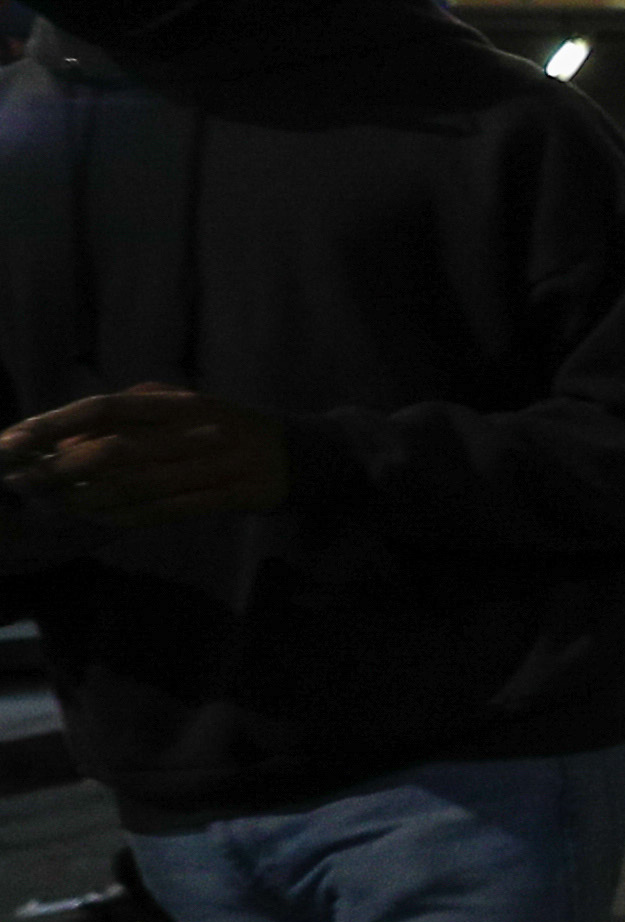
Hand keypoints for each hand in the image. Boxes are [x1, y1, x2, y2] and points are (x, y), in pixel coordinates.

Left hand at [0, 385, 293, 527]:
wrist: (299, 454)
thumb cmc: (225, 426)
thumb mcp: (181, 405)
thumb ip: (129, 416)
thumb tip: (69, 438)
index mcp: (178, 402)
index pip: (104, 408)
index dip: (54, 424)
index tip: (11, 440)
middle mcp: (192, 430)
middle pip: (113, 450)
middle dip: (59, 468)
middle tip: (18, 482)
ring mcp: (212, 466)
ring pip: (135, 486)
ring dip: (85, 499)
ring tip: (49, 505)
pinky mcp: (227, 497)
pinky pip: (166, 511)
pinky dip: (124, 518)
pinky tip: (95, 520)